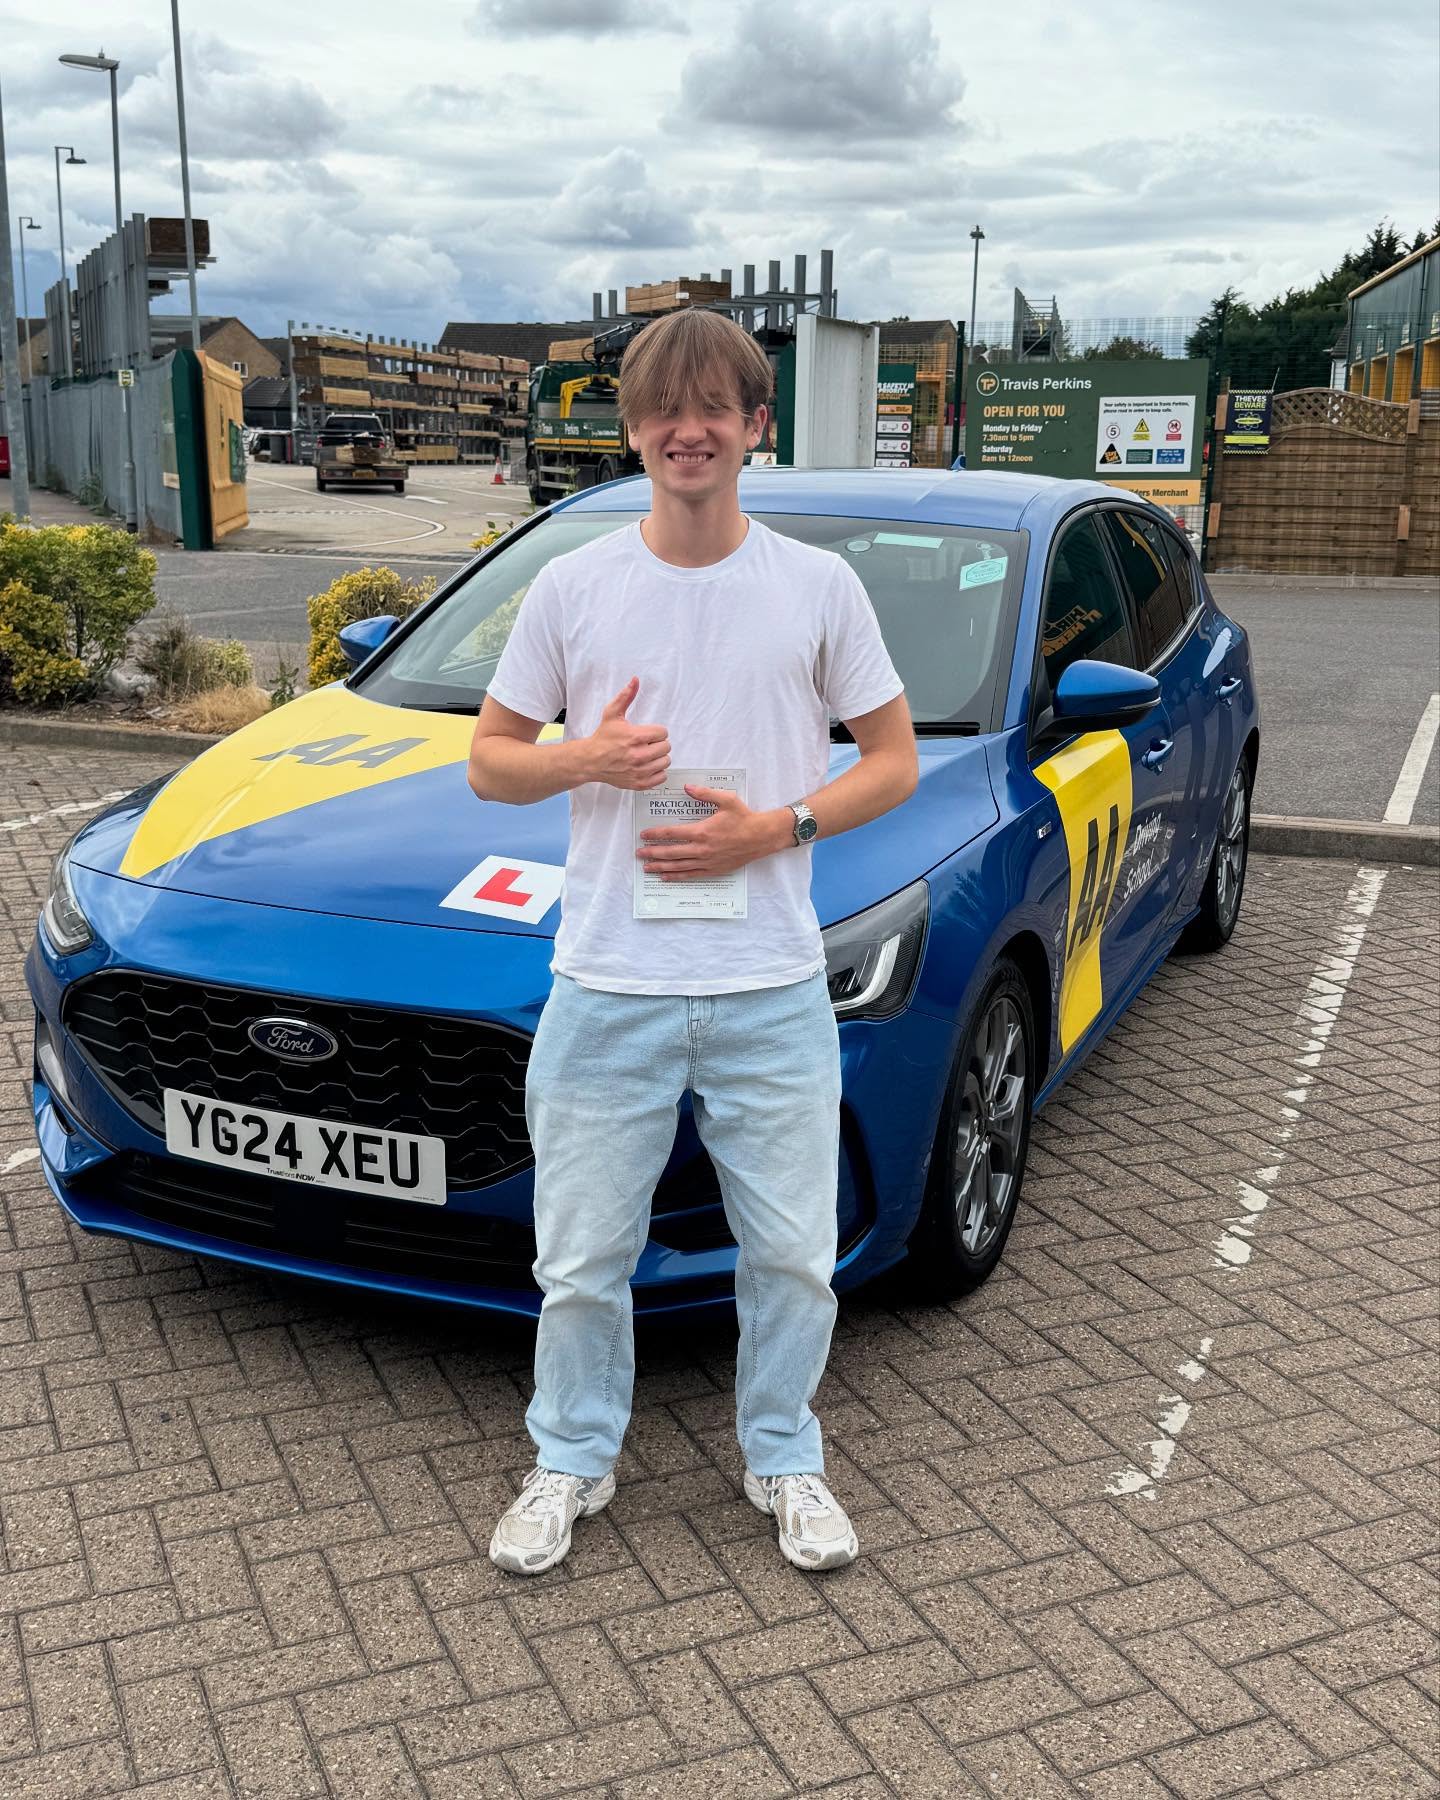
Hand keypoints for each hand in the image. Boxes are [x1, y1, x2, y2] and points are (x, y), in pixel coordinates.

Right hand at [585, 678, 670, 789]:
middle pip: (666, 747)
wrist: (590, 761)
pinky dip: (656, 772)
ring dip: (658, 758)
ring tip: (646, 754)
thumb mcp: (612, 714)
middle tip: (646, 744)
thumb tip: (635, 681)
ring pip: (665, 762)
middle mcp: (639, 755)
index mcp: (636, 737)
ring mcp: (640, 771)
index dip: (656, 732)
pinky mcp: (639, 783)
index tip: (648, 734)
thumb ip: (626, 697)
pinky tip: (646, 766)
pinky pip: (661, 777)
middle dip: (658, 744)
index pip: (663, 733)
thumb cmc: (602, 738)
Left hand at [637, 785, 788, 879]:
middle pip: (671, 852)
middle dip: (653, 853)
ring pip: (678, 866)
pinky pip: (691, 875)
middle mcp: (702, 849)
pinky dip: (677, 877)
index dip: (656, 834)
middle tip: (639, 853)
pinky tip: (665, 877)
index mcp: (702, 831)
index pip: (672, 833)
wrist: (761, 837)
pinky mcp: (713, 870)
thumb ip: (704, 794)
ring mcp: (707, 862)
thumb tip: (686, 788)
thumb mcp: (726, 800)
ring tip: (647, 867)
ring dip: (660, 866)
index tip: (644, 835)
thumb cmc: (744, 818)